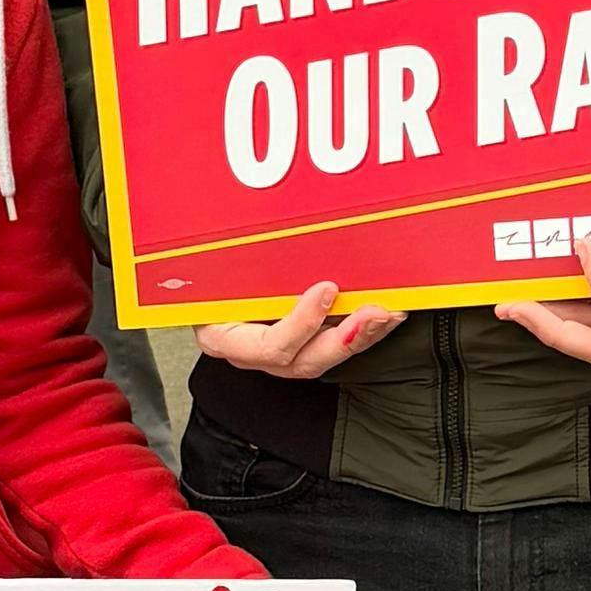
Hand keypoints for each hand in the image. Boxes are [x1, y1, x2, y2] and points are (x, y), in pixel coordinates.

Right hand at [191, 276, 400, 379]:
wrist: (203, 283)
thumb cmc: (206, 274)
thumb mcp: (217, 264)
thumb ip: (241, 257)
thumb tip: (270, 228)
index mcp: (223, 337)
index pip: (269, 345)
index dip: (302, 323)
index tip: (327, 290)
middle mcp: (249, 354)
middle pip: (303, 362)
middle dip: (346, 339)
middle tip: (375, 313)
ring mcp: (274, 354)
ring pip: (321, 358)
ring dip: (360, 336)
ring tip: (387, 314)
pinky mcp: (295, 345)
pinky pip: (328, 346)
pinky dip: (357, 331)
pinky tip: (380, 317)